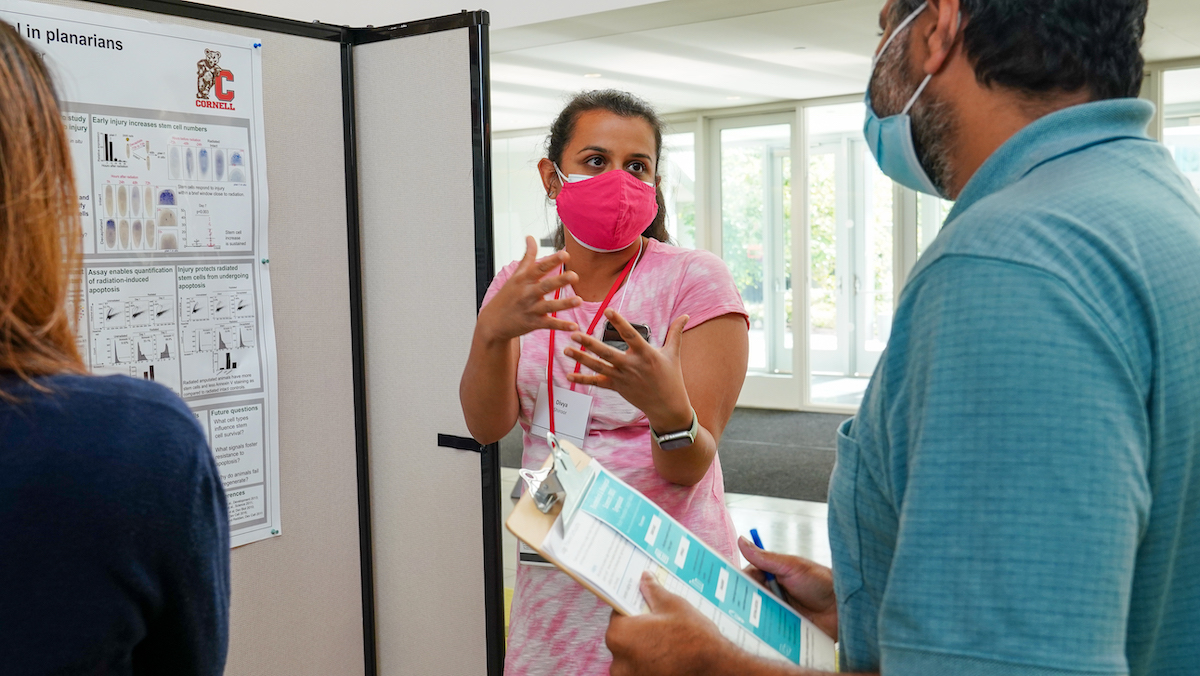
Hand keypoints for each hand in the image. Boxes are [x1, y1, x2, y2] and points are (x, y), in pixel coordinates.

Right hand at [476, 236, 580, 343]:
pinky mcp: (533, 324)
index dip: (552, 261)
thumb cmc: (506, 296)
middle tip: (574, 276)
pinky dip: (561, 326)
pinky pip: (549, 324)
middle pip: (545, 286)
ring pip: (549, 306)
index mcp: (524, 280)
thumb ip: (527, 257)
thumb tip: (530, 237)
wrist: (493, 322)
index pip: (539, 268)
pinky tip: (574, 327)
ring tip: (579, 300)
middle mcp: (527, 293)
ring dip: (564, 304)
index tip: (565, 254)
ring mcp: (531, 309)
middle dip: (559, 281)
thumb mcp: (515, 276)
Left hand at [564, 309, 692, 431]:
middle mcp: (632, 366)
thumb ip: (676, 333)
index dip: (619, 322)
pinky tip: (569, 374)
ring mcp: (623, 378)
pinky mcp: (617, 388)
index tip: (608, 310)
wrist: (668, 407)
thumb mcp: (673, 354)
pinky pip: (598, 382)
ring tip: (566, 348)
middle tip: (574, 333)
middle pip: (607, 353)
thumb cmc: (672, 378)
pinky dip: (583, 378)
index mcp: (646, 355)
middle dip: (589, 344)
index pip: (631, 335)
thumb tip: (686, 316)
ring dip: (581, 358)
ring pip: (598, 367)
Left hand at [607, 572, 733, 675]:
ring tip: (665, 644)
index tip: (644, 611)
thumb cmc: (693, 638)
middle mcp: (618, 660)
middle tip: (659, 628)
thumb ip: (653, 591)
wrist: (715, 668)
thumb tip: (645, 578)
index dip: (633, 610)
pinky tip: (667, 659)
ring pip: (631, 658)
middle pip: (623, 638)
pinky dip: (650, 666)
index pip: (617, 615)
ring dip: (643, 652)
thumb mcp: (673, 606)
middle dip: (638, 632)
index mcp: (620, 634)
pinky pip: (641, 671)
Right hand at [739, 537, 838, 639]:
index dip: (735, 584)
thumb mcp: (792, 567)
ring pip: (755, 617)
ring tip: (744, 626)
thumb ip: (766, 557)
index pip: (745, 579)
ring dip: (751, 621)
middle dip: (741, 604)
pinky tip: (758, 638)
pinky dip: (763, 634)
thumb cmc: (822, 582)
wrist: (845, 608)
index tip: (724, 589)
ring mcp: (776, 612)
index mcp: (770, 576)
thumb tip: (741, 540)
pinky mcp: (783, 630)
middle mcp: (771, 594)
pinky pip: (768, 633)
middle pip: (747, 599)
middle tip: (733, 611)